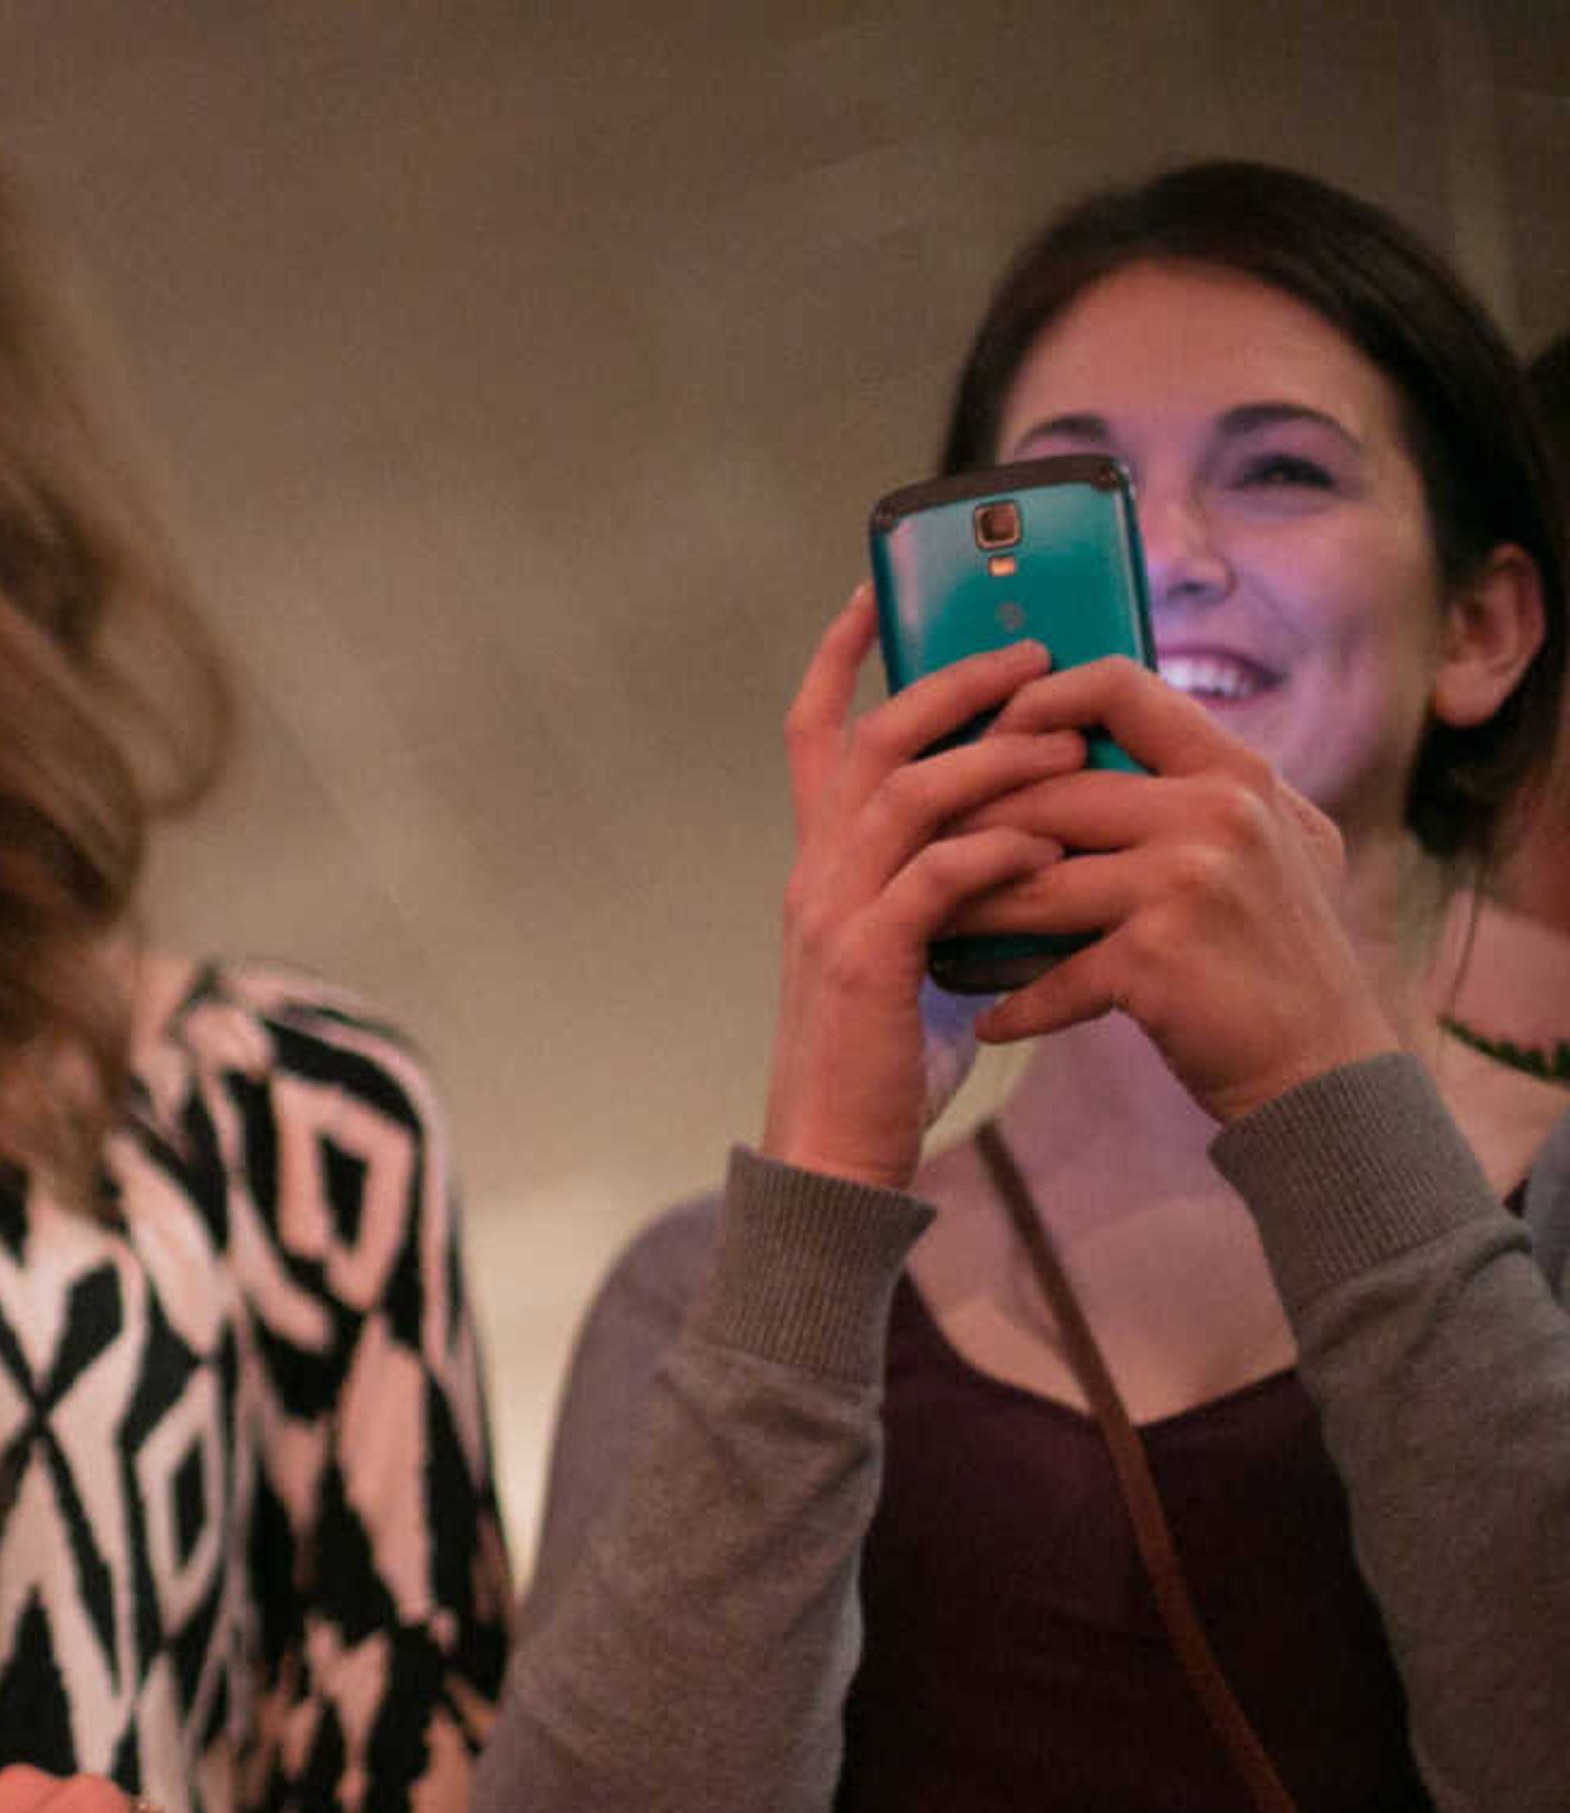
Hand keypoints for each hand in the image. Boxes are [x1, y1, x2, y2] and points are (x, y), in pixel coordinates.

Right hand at [762, 589, 1088, 1188]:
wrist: (833, 1155)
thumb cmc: (884, 1059)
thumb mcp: (908, 948)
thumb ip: (940, 881)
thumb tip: (1019, 822)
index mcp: (820, 862)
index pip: (814, 732)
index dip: (841, 656)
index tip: (882, 591)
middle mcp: (815, 871)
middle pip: (871, 737)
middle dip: (951, 682)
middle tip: (1031, 655)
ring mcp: (834, 913)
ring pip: (907, 792)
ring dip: (992, 756)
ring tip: (1065, 741)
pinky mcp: (867, 963)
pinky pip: (937, 875)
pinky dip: (998, 848)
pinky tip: (1051, 841)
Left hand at [944, 657, 1400, 1119]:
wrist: (1327, 1065)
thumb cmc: (1278, 951)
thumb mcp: (1270, 842)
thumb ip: (1196, 788)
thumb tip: (1088, 738)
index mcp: (1234, 771)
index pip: (1118, 687)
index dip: (1035, 701)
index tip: (985, 737)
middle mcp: (1218, 811)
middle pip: (1045, 791)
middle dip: (966, 828)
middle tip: (910, 856)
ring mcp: (1188, 882)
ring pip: (1027, 880)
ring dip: (964, 913)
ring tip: (924, 933)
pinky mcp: (1158, 958)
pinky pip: (1050, 974)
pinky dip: (1014, 1006)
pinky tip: (989, 1023)